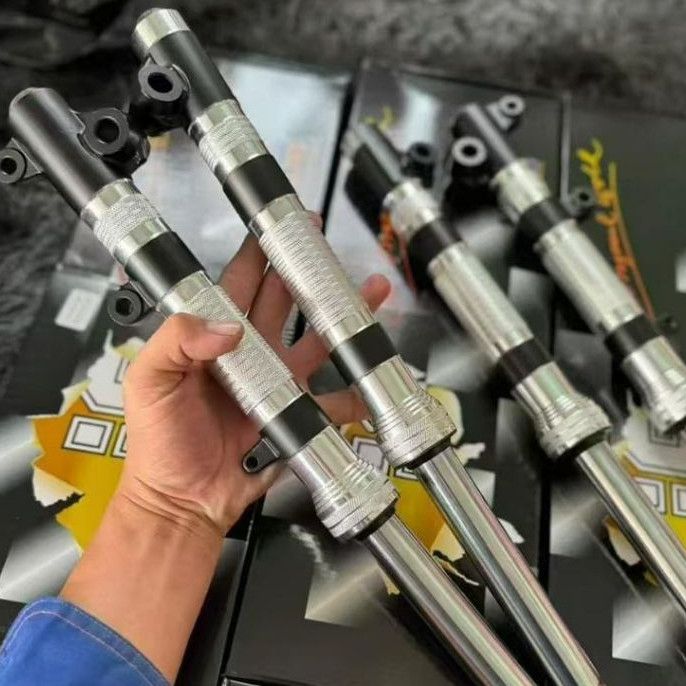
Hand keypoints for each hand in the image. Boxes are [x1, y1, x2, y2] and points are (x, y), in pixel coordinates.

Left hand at [119, 236, 390, 536]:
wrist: (182, 499)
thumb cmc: (159, 441)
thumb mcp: (150, 382)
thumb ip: (177, 342)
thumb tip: (227, 326)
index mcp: (213, 339)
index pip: (238, 284)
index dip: (256, 253)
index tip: (275, 225)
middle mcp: (250, 355)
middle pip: (284, 303)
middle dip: (305, 273)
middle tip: (326, 248)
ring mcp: (277, 385)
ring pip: (318, 343)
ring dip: (343, 322)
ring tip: (370, 295)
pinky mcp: (295, 416)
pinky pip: (332, 403)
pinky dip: (355, 397)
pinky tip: (374, 385)